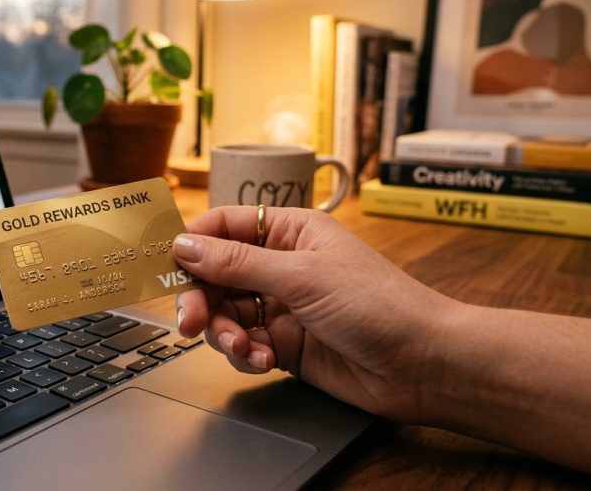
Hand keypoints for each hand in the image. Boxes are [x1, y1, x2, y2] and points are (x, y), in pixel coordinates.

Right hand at [173, 206, 456, 423]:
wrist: (424, 365)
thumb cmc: (380, 304)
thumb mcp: (301, 276)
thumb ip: (237, 262)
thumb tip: (186, 245)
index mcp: (289, 231)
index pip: (225, 226)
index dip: (193, 243)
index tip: (166, 264)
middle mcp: (282, 265)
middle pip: (216, 275)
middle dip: (200, 299)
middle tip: (188, 322)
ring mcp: (283, 306)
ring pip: (226, 314)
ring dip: (224, 333)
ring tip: (242, 348)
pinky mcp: (286, 345)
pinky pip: (245, 345)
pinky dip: (245, 355)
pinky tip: (262, 361)